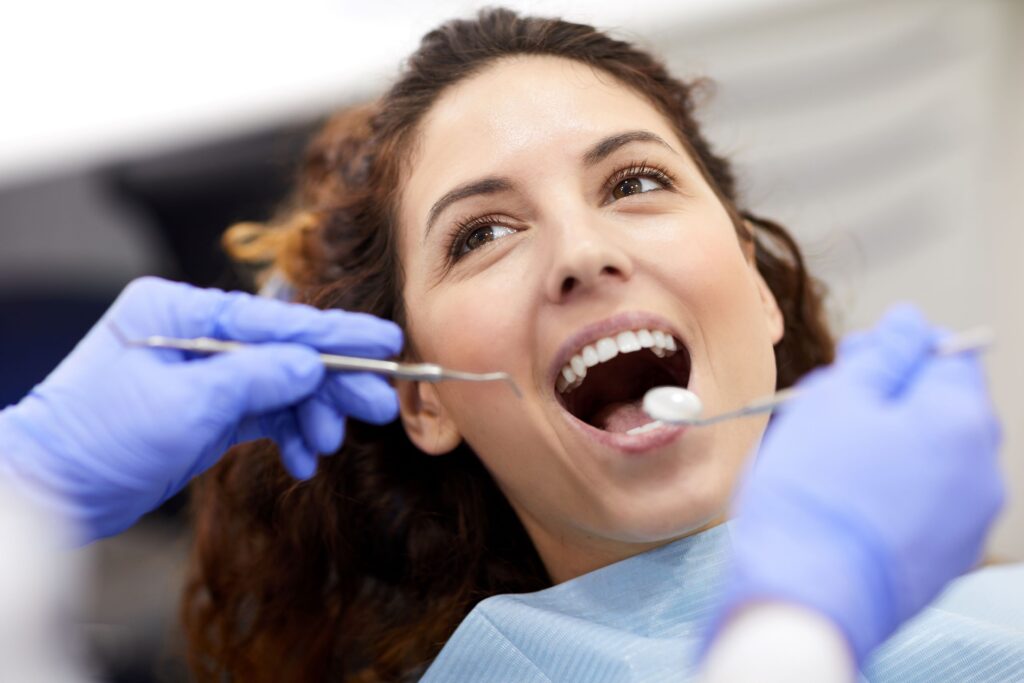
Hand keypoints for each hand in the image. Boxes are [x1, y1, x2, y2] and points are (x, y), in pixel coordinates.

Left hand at [0, 277, 402, 541]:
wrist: (54, 490)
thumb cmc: (99, 438)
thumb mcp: (186, 403)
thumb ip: (258, 377)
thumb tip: (314, 364)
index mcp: (180, 312)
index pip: (275, 319)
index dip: (335, 333)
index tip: (384, 339)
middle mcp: (197, 336)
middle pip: (285, 351)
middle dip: (333, 381)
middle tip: (378, 404)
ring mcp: (206, 375)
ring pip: (281, 386)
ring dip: (311, 415)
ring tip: (328, 443)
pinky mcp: (210, 411)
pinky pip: (266, 415)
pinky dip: (287, 436)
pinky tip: (302, 460)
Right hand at [706, 305, 1003, 664]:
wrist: (806, 597)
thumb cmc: (813, 494)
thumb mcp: (836, 399)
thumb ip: (881, 354)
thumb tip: (908, 322)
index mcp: (961, 419)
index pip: (946, 353)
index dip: (893, 349)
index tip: (850, 364)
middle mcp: (982, 469)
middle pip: (938, 407)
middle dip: (885, 398)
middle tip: (825, 410)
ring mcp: (969, 521)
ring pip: (929, 456)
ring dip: (885, 444)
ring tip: (825, 460)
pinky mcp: (946, 558)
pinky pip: (922, 501)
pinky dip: (889, 490)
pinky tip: (842, 500)